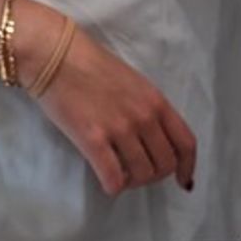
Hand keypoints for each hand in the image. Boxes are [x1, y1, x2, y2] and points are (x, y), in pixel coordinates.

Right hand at [0, 0, 196, 195]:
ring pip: (142, 174)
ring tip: (121, 175)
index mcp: (157, 102)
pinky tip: (108, 182)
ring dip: (133, 182)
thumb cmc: (91, 65)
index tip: (183, 181)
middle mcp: (144, 117)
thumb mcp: (135, 84)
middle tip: (138, 174)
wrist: (53, 54)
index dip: (187, 168)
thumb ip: (149, 109)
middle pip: (166, 164)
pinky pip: (113, 177)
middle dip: (155, 176)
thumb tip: (155, 139)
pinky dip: (114, 186)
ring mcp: (120, 128)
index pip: (186, 144)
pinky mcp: (92, 138)